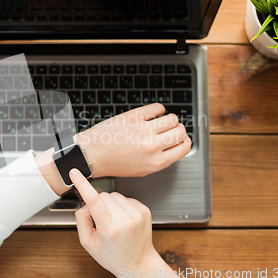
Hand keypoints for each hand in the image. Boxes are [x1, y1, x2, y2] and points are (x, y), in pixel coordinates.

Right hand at [71, 169, 181, 277]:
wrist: (138, 263)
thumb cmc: (113, 256)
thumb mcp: (88, 244)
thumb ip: (81, 220)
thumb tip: (85, 204)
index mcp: (109, 230)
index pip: (93, 200)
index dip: (82, 184)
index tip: (75, 173)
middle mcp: (125, 220)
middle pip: (103, 195)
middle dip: (97, 204)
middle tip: (100, 220)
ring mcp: (137, 214)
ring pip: (114, 194)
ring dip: (110, 204)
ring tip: (113, 220)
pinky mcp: (144, 210)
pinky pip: (125, 197)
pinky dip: (121, 205)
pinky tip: (122, 218)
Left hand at [76, 103, 190, 177]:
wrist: (92, 154)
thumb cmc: (113, 162)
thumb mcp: (141, 170)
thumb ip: (160, 160)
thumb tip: (175, 146)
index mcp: (156, 162)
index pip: (185, 148)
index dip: (185, 141)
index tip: (181, 138)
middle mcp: (152, 147)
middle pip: (181, 131)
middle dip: (178, 129)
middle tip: (170, 129)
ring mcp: (143, 131)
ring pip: (172, 118)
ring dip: (170, 118)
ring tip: (161, 121)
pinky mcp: (133, 117)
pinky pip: (157, 107)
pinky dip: (158, 109)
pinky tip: (153, 113)